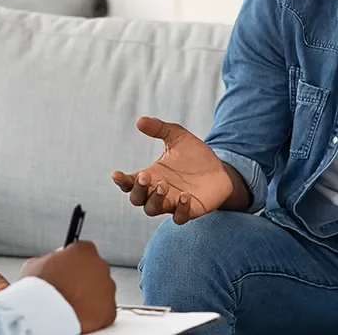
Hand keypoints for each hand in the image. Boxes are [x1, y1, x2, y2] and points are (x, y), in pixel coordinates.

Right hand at [21, 241, 116, 332]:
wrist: (46, 313)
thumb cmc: (40, 288)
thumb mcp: (35, 264)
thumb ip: (49, 260)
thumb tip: (49, 263)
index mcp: (84, 251)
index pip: (83, 250)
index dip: (73, 261)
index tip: (67, 268)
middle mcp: (100, 266)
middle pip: (94, 271)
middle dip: (83, 278)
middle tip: (68, 288)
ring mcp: (107, 288)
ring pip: (101, 291)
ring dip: (90, 295)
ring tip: (72, 303)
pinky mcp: (109, 310)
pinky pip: (104, 310)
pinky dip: (94, 313)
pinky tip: (79, 314)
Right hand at [111, 117, 233, 223]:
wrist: (220, 169)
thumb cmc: (195, 154)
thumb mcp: (177, 137)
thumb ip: (159, 128)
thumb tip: (140, 120)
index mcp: (151, 175)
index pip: (130, 182)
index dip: (121, 181)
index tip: (117, 174)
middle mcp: (158, 191)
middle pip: (137, 199)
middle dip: (138, 190)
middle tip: (145, 177)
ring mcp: (172, 202)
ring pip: (152, 209)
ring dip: (155, 199)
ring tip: (163, 184)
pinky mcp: (189, 210)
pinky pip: (178, 217)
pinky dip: (179, 209)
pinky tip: (184, 196)